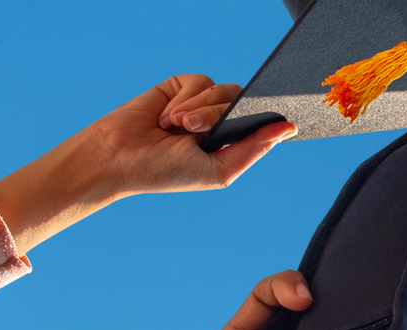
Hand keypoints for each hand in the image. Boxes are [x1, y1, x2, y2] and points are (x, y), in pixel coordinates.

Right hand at [0, 74, 296, 254]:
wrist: (119, 157)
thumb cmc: (166, 172)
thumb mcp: (219, 170)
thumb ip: (254, 149)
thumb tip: (287, 128)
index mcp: (233, 145)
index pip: (263, 125)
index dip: (270, 117)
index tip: (280, 115)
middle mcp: (221, 124)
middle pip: (243, 104)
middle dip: (219, 115)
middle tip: (194, 131)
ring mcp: (201, 105)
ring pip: (223, 90)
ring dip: (199, 109)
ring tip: (176, 127)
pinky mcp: (181, 88)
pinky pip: (199, 80)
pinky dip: (185, 98)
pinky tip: (167, 116)